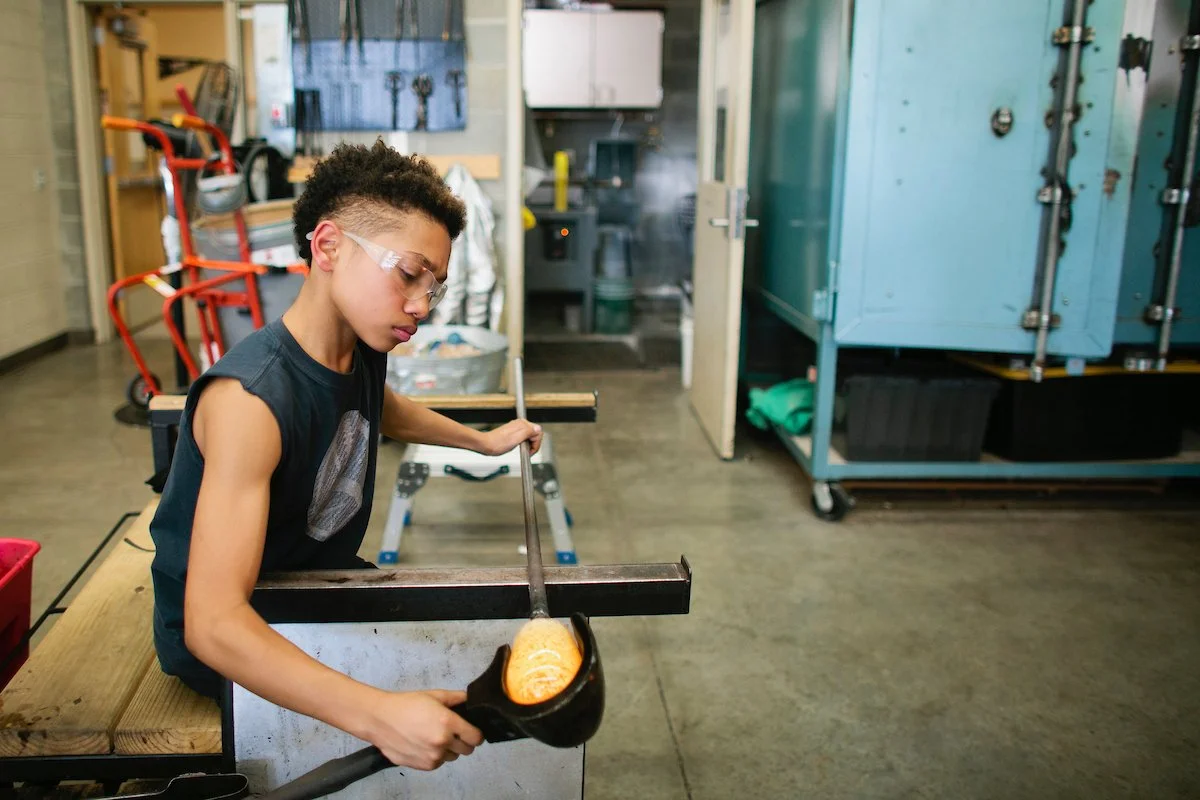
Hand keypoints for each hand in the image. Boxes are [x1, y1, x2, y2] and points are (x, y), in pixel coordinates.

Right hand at [360, 690, 483, 770]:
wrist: (380, 719)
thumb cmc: (406, 705)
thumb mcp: (434, 695)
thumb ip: (457, 698)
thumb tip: (471, 700)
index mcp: (448, 723)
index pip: (476, 737)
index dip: (476, 734)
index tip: (471, 731)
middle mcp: (442, 742)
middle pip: (467, 750)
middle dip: (463, 741)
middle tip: (451, 732)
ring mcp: (432, 756)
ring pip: (452, 757)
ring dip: (448, 749)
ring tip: (433, 736)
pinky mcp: (423, 766)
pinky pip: (438, 763)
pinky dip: (435, 756)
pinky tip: (424, 744)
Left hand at [478, 419, 542, 456]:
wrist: (486, 445)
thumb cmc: (497, 443)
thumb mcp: (516, 439)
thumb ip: (529, 432)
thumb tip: (539, 429)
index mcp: (522, 424)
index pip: (538, 432)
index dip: (536, 444)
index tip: (531, 451)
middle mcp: (520, 424)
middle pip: (535, 434)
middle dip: (533, 444)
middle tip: (527, 452)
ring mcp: (517, 428)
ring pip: (530, 436)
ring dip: (529, 444)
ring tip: (522, 450)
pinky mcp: (514, 432)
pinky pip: (525, 437)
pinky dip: (524, 443)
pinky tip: (519, 447)